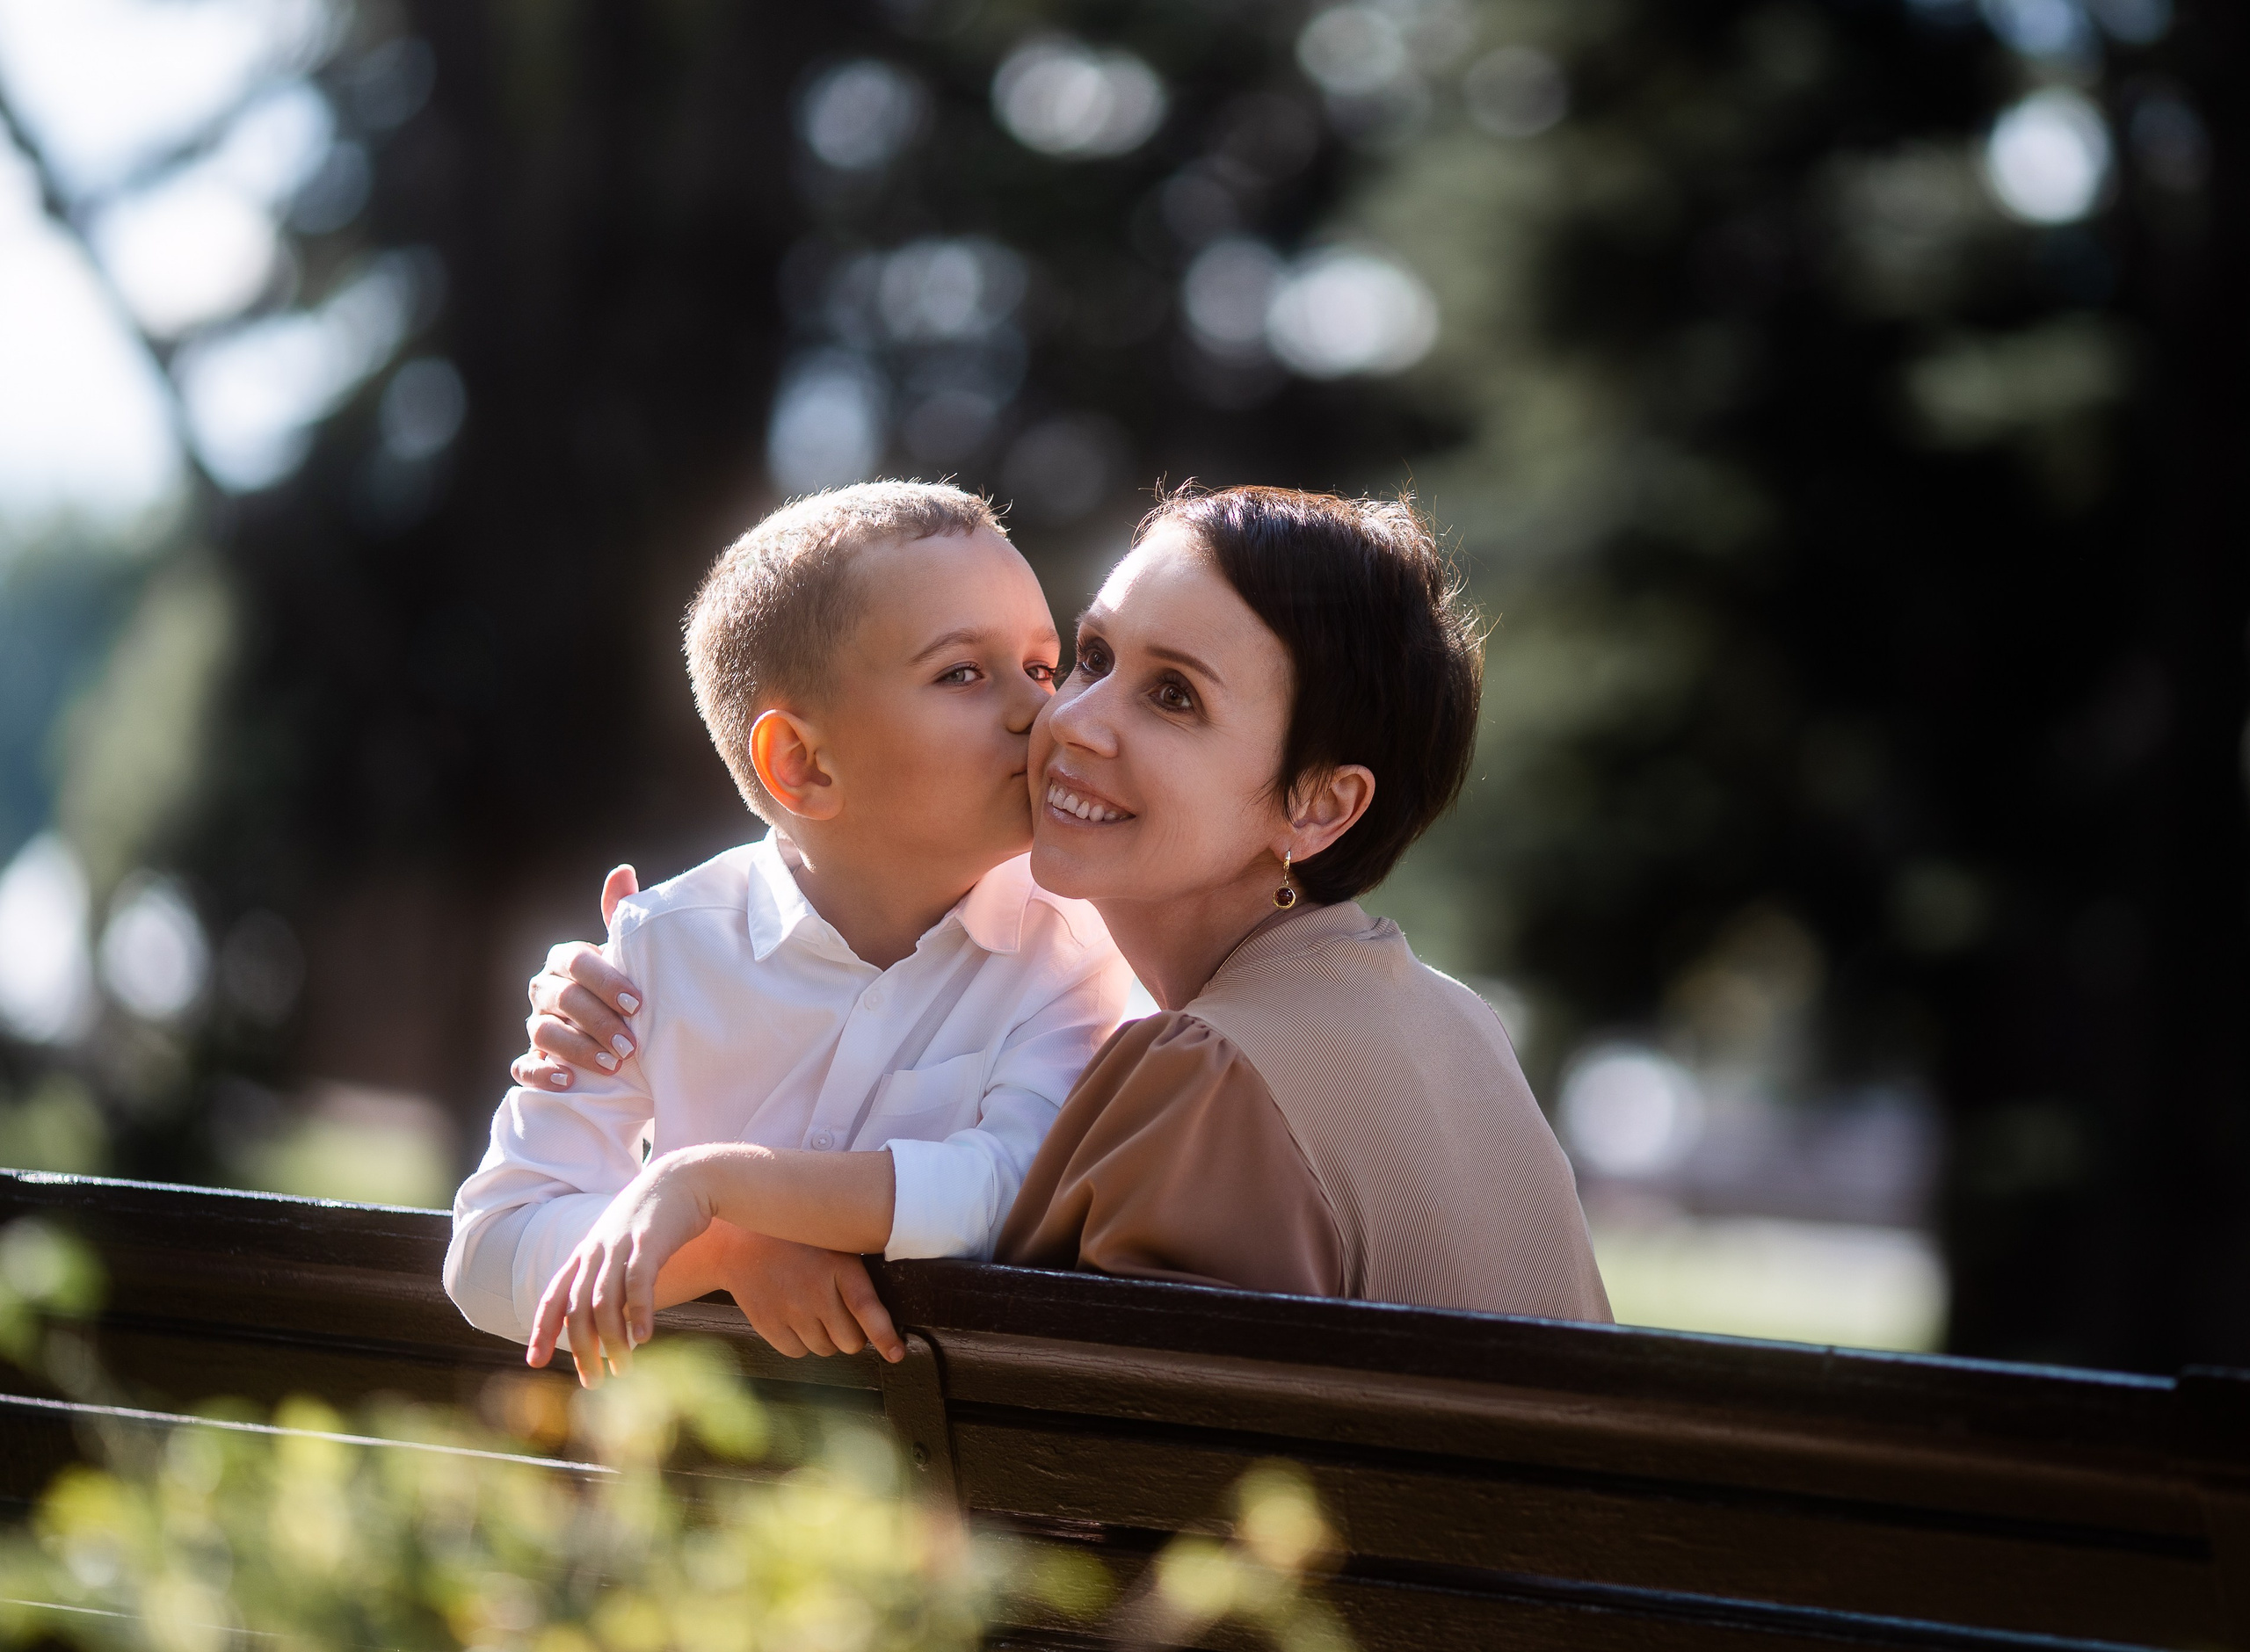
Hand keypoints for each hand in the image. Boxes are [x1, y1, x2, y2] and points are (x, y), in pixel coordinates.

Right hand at [513, 864, 644, 1091]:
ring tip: (613, 1066)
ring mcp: (535, 1023)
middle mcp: (545, 988)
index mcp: (566, 960)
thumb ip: (621, 916)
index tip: (638, 1004)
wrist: (620, 1035)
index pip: (577, 962)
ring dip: (578, 1050)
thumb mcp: (627, 955)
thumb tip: (623, 871)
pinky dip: (542, 1074)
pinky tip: (567, 1081)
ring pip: (545, 1033)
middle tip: (630, 1045)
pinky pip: (524, 1067)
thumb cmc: (624, 989)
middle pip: (564, 1000)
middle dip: (599, 1022)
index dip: (606, 982)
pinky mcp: (531, 1058)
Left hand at [527, 1150, 710, 1385]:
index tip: (534, 1363)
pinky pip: (637, 1285)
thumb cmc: (654, 1219)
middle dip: (581, 1350)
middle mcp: (595, 1251)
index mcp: (585, 1253)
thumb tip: (601, 1317)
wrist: (685, 1178)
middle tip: (593, 1383)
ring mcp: (620, 1247)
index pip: (553, 1297)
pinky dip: (637, 1315)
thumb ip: (607, 1274)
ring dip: (611, 1341)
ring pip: (604, 1303)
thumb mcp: (621, 1244)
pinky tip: (643, 1340)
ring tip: (623, 1369)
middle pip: (577, 1309)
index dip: (541, 1330)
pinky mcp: (649, 1244)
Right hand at [708, 1228, 903, 1362]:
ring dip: (826, 1338)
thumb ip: (856, 1276)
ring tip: (813, 1310)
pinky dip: (801, 1343)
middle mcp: (815, 1291)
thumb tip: (882, 1317)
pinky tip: (794, 1318)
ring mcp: (790, 1310)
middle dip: (851, 1335)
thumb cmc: (797, 1244)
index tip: (896, 1353)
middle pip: (849, 1340)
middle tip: (840, 1315)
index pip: (867, 1309)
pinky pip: (797, 1352)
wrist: (741, 1245)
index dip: (885, 1336)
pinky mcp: (768, 1324)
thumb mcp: (833, 1245)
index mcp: (839, 1266)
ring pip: (825, 1349)